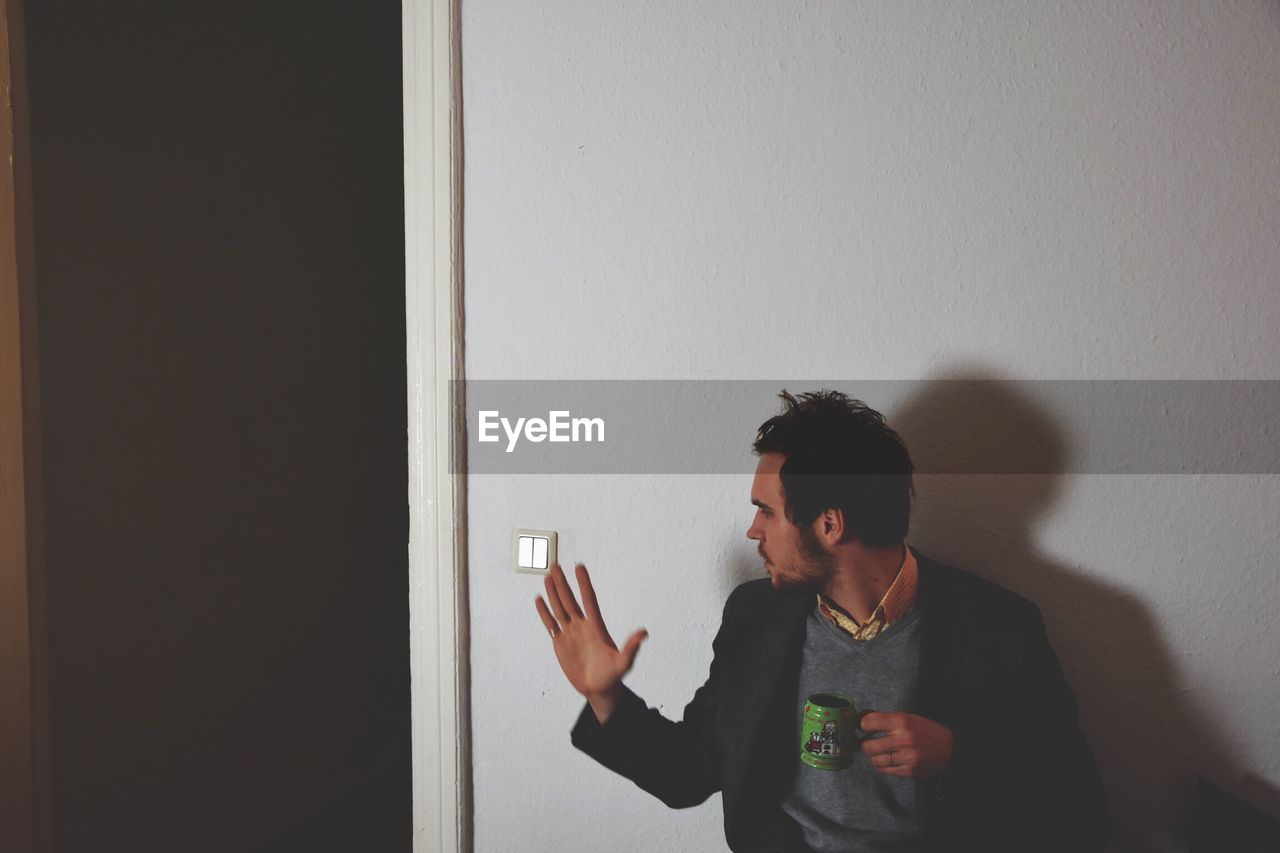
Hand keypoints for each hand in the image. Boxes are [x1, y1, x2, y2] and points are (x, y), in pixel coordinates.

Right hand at [534, 563, 647, 721]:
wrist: (598, 689)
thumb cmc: (612, 676)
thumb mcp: (624, 663)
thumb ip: (631, 648)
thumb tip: (644, 633)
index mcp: (596, 627)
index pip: (589, 600)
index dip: (584, 584)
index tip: (579, 567)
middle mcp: (582, 626)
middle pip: (570, 600)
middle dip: (563, 583)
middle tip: (556, 566)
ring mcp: (570, 633)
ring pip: (559, 608)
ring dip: (553, 593)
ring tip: (547, 576)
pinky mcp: (560, 643)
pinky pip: (550, 624)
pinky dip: (544, 612)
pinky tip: (540, 599)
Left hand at [858, 711, 952, 778]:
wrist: (952, 749)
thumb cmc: (928, 731)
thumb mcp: (909, 717)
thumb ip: (887, 719)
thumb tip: (862, 719)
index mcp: (901, 721)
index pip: (867, 723)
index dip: (863, 725)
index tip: (865, 727)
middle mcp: (902, 739)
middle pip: (867, 745)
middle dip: (865, 744)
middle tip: (869, 742)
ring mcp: (906, 757)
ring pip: (875, 760)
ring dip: (874, 756)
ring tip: (879, 752)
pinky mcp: (909, 771)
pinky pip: (885, 770)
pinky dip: (883, 765)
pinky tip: (888, 759)